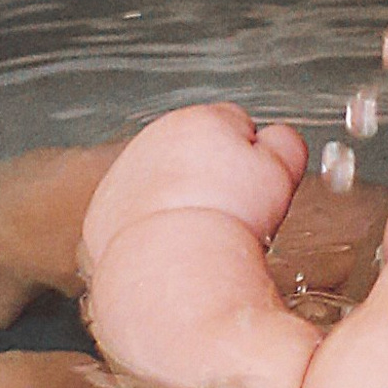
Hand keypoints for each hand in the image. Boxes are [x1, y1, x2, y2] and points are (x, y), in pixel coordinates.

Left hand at [80, 105, 307, 267]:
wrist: (173, 266)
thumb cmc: (228, 220)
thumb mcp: (281, 170)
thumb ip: (284, 143)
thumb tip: (277, 141)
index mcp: (200, 120)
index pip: (236, 125)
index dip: (252, 157)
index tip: (255, 186)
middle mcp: (154, 139)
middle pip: (195, 152)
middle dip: (213, 176)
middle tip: (231, 213)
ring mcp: (124, 174)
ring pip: (162, 182)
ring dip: (180, 200)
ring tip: (201, 233)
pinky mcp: (104, 211)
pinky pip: (134, 214)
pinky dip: (150, 227)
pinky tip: (171, 247)